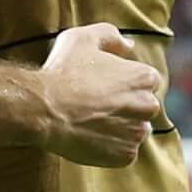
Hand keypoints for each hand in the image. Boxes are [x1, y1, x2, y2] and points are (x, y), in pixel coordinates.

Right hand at [34, 25, 164, 166]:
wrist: (43, 110)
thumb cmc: (62, 72)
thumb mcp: (82, 38)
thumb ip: (111, 35)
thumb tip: (129, 45)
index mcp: (145, 77)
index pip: (145, 81)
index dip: (123, 83)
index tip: (103, 87)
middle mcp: (148, 105)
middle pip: (143, 107)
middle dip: (125, 107)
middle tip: (96, 106)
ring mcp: (137, 133)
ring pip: (134, 131)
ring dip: (119, 128)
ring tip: (91, 123)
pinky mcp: (124, 156)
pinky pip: (123, 153)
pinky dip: (110, 148)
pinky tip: (90, 138)